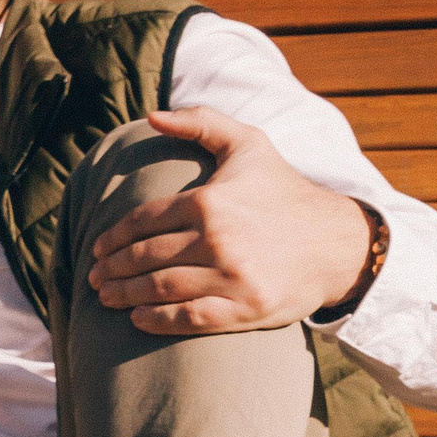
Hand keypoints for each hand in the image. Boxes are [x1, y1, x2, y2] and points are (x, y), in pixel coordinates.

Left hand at [87, 107, 373, 335]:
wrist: (341, 242)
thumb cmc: (286, 192)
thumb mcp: (249, 145)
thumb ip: (201, 123)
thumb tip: (151, 116)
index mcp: (209, 201)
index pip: (142, 221)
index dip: (113, 237)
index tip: (97, 248)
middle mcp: (218, 238)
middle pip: (144, 257)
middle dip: (112, 269)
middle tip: (95, 277)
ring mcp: (233, 276)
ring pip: (160, 288)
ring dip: (124, 295)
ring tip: (106, 297)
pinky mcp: (247, 308)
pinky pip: (190, 318)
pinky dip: (158, 320)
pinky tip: (137, 319)